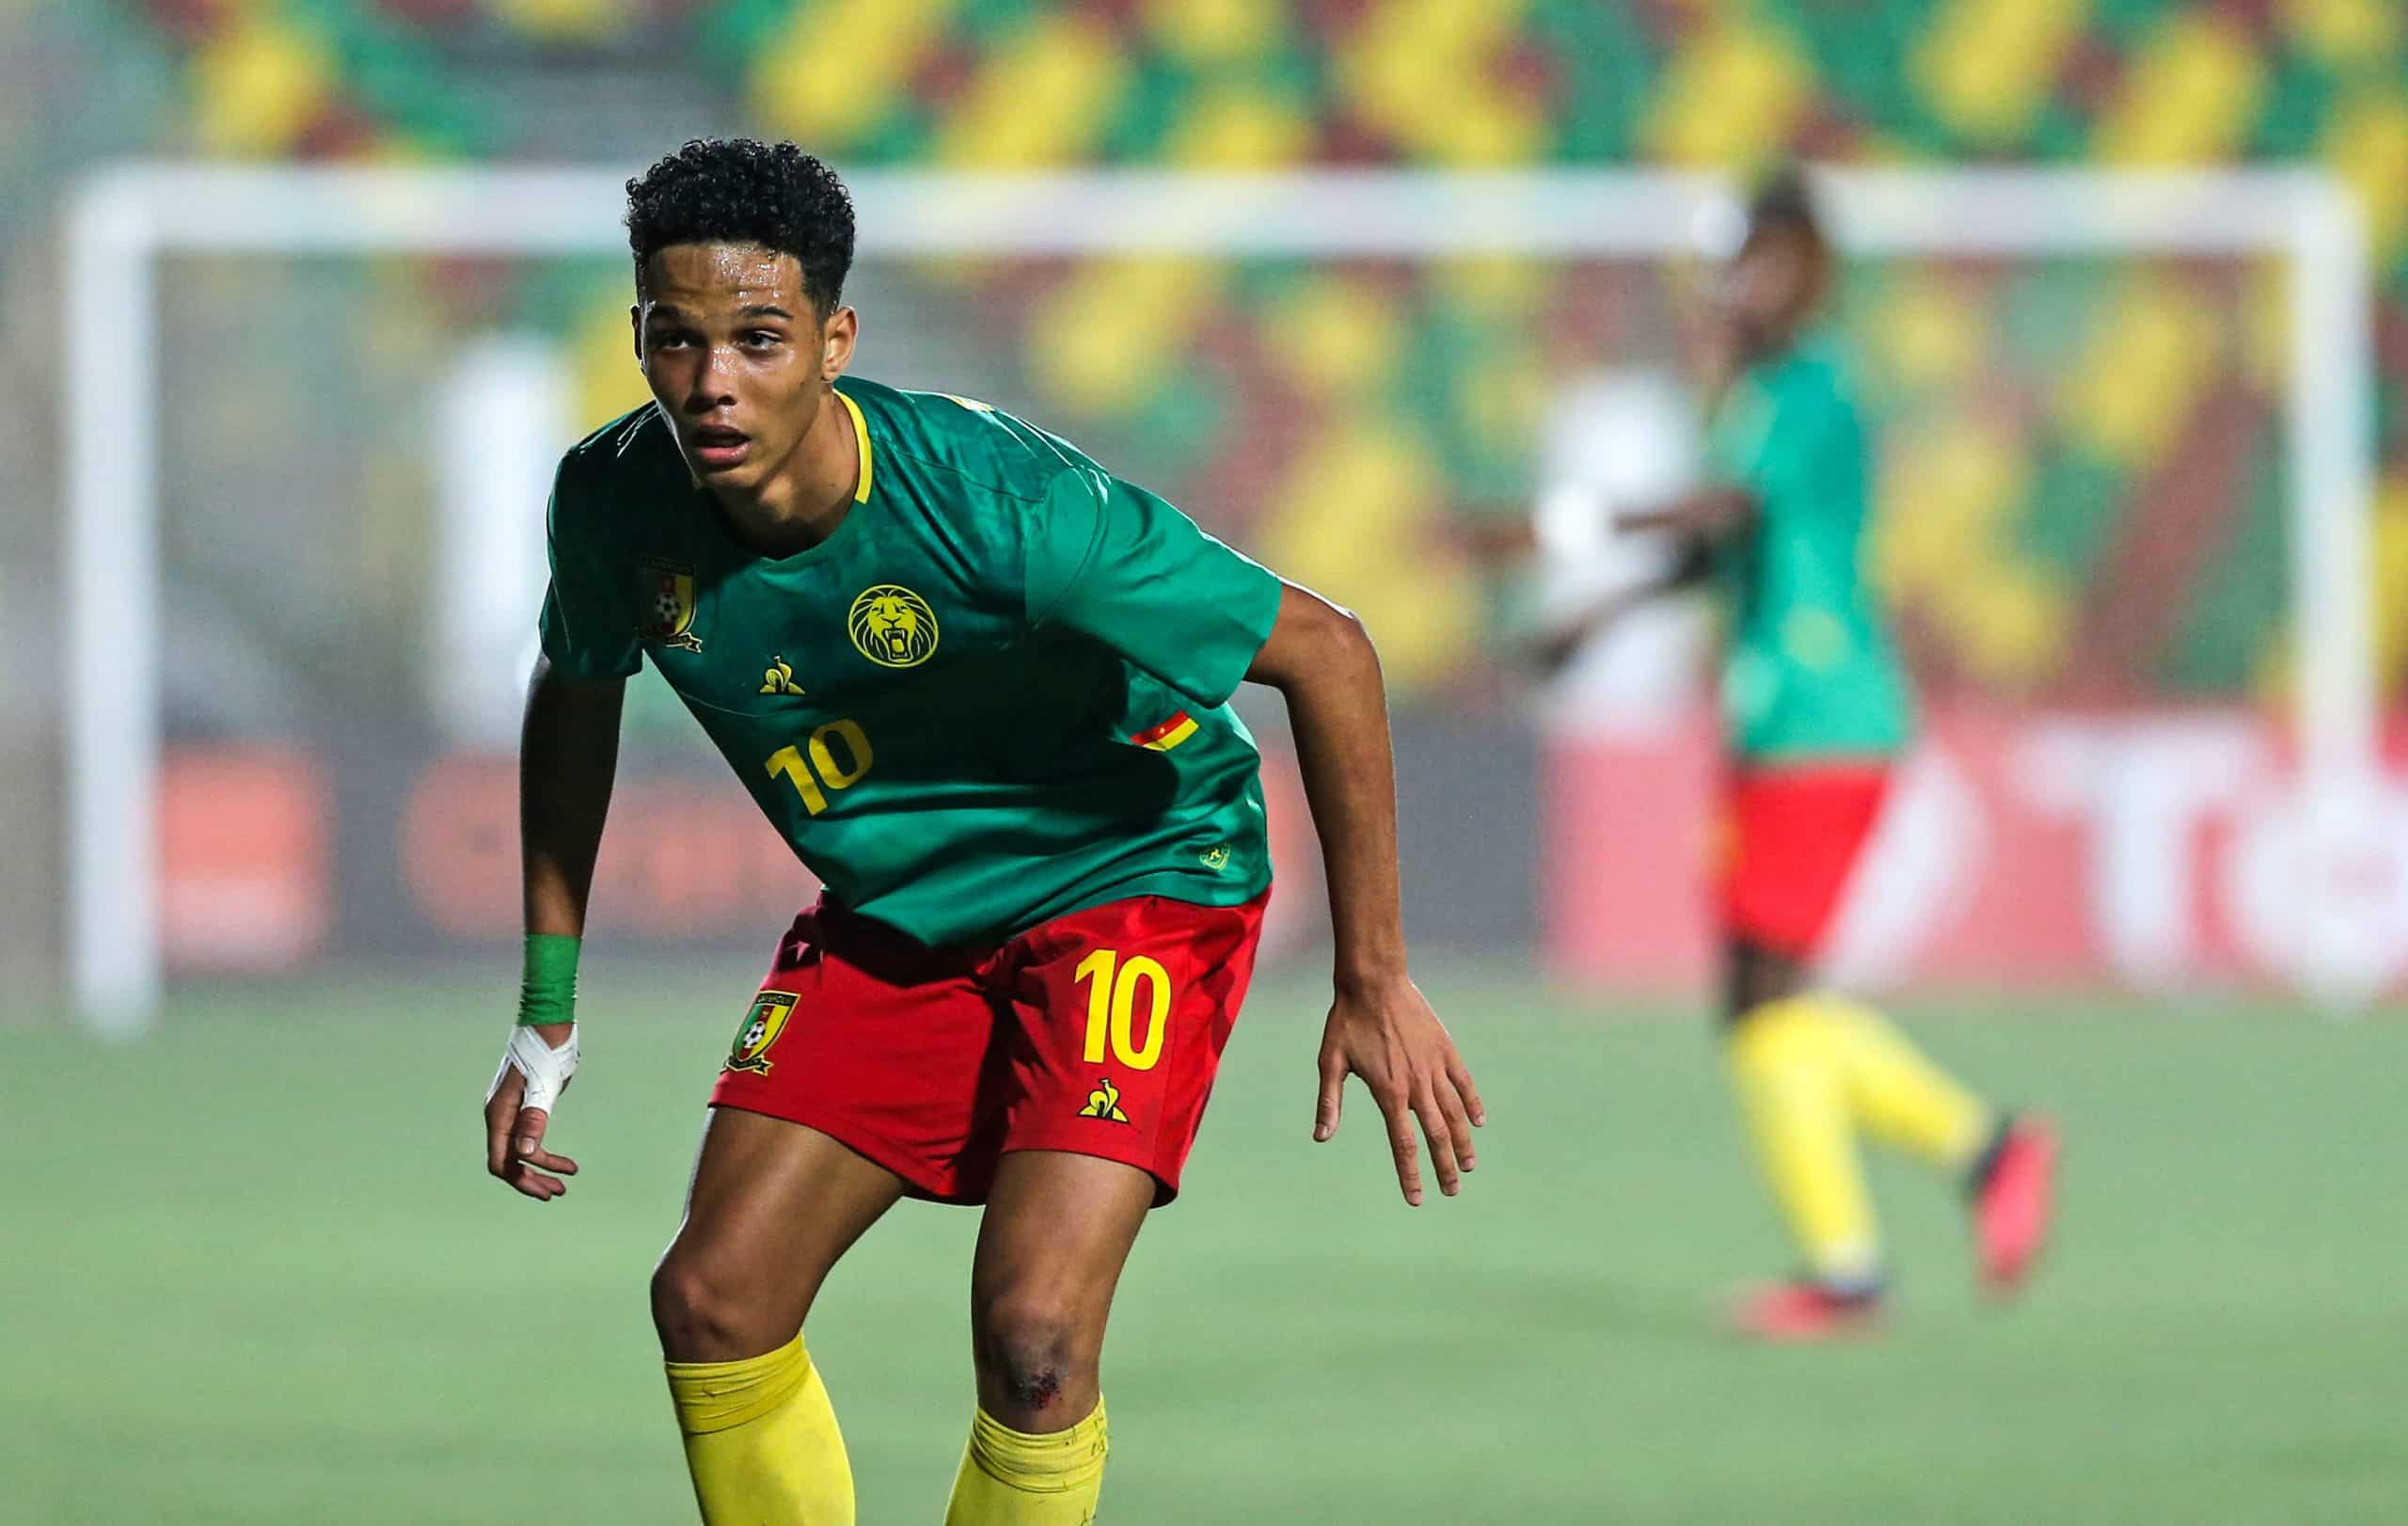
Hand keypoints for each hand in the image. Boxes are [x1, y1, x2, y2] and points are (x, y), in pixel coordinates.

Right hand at [484, 1021, 579, 1201]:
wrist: (549, 1028)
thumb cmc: (544, 1054)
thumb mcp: (542, 1088)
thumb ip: (533, 1121)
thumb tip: (525, 1155)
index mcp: (499, 1115)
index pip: (501, 1162)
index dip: (521, 1181)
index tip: (546, 1192)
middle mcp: (501, 1118)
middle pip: (509, 1162)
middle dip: (531, 1180)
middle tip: (558, 1193)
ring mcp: (512, 1114)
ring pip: (519, 1153)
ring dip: (539, 1170)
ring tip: (564, 1184)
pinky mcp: (526, 1109)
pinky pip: (529, 1141)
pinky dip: (544, 1154)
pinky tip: (563, 1162)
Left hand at [1313, 975, 1485, 1206]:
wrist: (1373, 980)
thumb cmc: (1346, 1021)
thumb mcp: (1330, 1062)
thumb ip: (1330, 1102)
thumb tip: (1321, 1137)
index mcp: (1388, 1092)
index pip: (1403, 1145)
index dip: (1410, 1175)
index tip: (1417, 1200)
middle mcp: (1416, 1085)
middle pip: (1436, 1136)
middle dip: (1445, 1167)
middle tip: (1452, 1191)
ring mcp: (1434, 1067)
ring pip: (1455, 1113)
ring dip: (1463, 1142)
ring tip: (1470, 1166)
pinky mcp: (1445, 1048)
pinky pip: (1464, 1082)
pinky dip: (1473, 1103)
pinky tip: (1479, 1122)